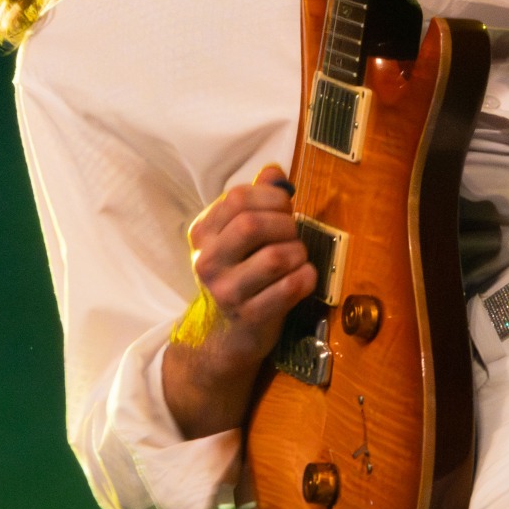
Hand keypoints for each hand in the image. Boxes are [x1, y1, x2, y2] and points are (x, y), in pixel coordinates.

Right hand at [163, 164, 315, 437]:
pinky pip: (292, 287)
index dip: (270, 198)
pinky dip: (307, 277)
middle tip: (292, 234)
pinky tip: (304, 277)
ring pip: (277, 257)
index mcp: (202, 235)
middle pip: (252, 224)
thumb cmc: (238, 276)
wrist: (224, 336)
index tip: (283, 208)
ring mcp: (227, 292)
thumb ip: (254, 201)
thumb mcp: (236, 238)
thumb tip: (274, 172)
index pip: (236, 198)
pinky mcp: (251, 316)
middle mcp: (208, 262)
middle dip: (285, 224)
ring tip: (297, 257)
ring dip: (298, 252)